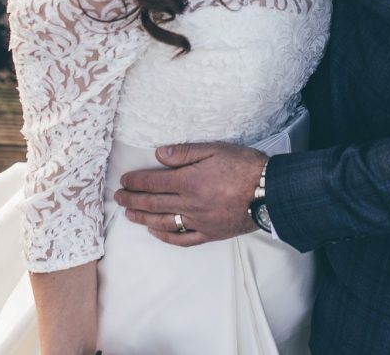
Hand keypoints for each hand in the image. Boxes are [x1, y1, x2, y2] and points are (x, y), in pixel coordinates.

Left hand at [114, 142, 266, 245]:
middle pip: (153, 203)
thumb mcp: (215, 149)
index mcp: (190, 181)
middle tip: (118, 198)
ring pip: (163, 222)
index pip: (153, 182)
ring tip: (129, 215)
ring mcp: (199, 221)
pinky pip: (183, 239)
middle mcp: (190, 204)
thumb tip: (159, 155)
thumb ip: (185, 152)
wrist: (271, 192)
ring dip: (143, 218)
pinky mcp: (211, 233)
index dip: (136, 182)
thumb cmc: (245, 167)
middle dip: (132, 200)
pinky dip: (166, 236)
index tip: (123, 181)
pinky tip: (156, 232)